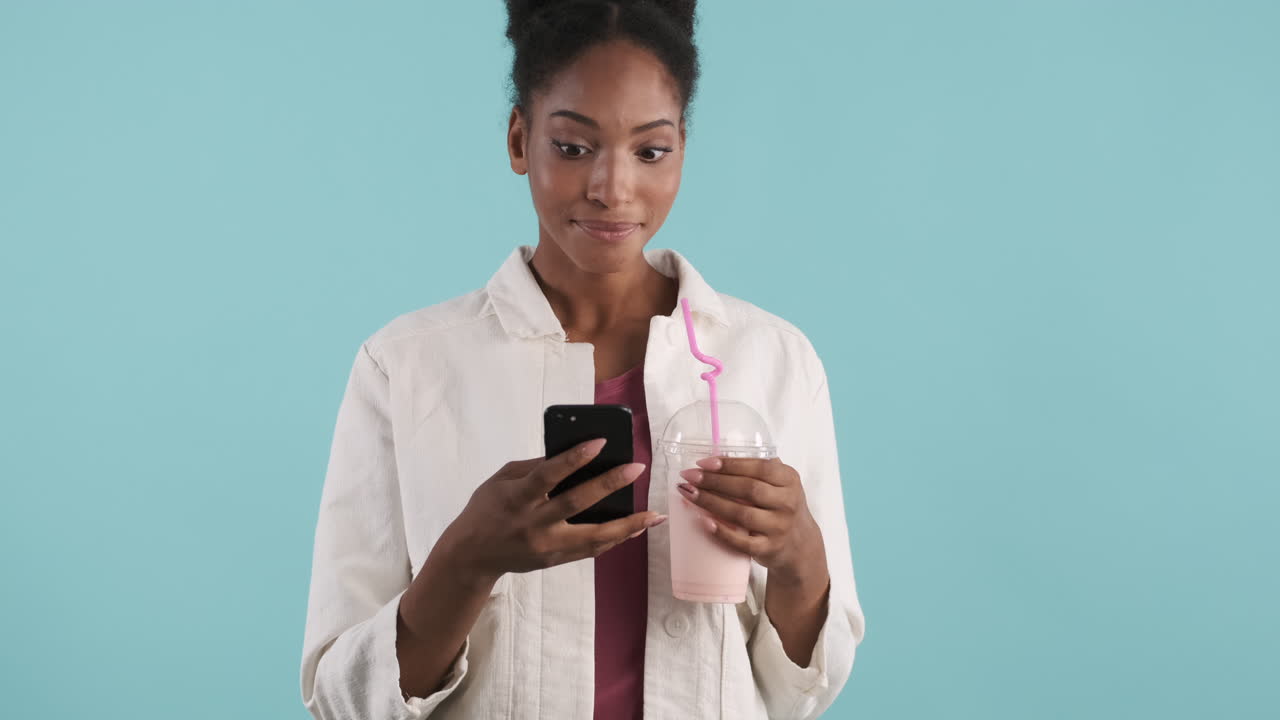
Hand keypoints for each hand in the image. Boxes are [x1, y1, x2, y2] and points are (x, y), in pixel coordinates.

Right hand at [443, 438, 666, 583]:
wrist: (471, 556)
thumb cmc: (487, 509)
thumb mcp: (501, 480)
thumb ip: (534, 467)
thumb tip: (573, 453)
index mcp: (517, 498)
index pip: (548, 475)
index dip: (574, 458)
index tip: (600, 442)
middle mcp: (533, 524)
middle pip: (576, 504)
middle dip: (609, 485)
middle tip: (636, 469)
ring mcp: (546, 546)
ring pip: (592, 537)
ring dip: (627, 526)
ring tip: (654, 514)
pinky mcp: (555, 560)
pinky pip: (590, 550)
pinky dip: (615, 538)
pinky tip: (636, 527)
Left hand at [676, 456, 824, 585]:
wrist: (799, 544)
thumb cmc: (781, 506)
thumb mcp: (781, 483)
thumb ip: (758, 469)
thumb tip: (716, 458)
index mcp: (789, 480)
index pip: (759, 467)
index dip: (730, 464)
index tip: (703, 463)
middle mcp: (787, 503)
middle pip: (748, 489)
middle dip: (714, 481)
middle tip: (689, 476)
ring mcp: (779, 527)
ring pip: (742, 514)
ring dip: (711, 503)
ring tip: (689, 494)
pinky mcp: (769, 549)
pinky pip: (742, 542)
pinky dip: (722, 532)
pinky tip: (704, 522)